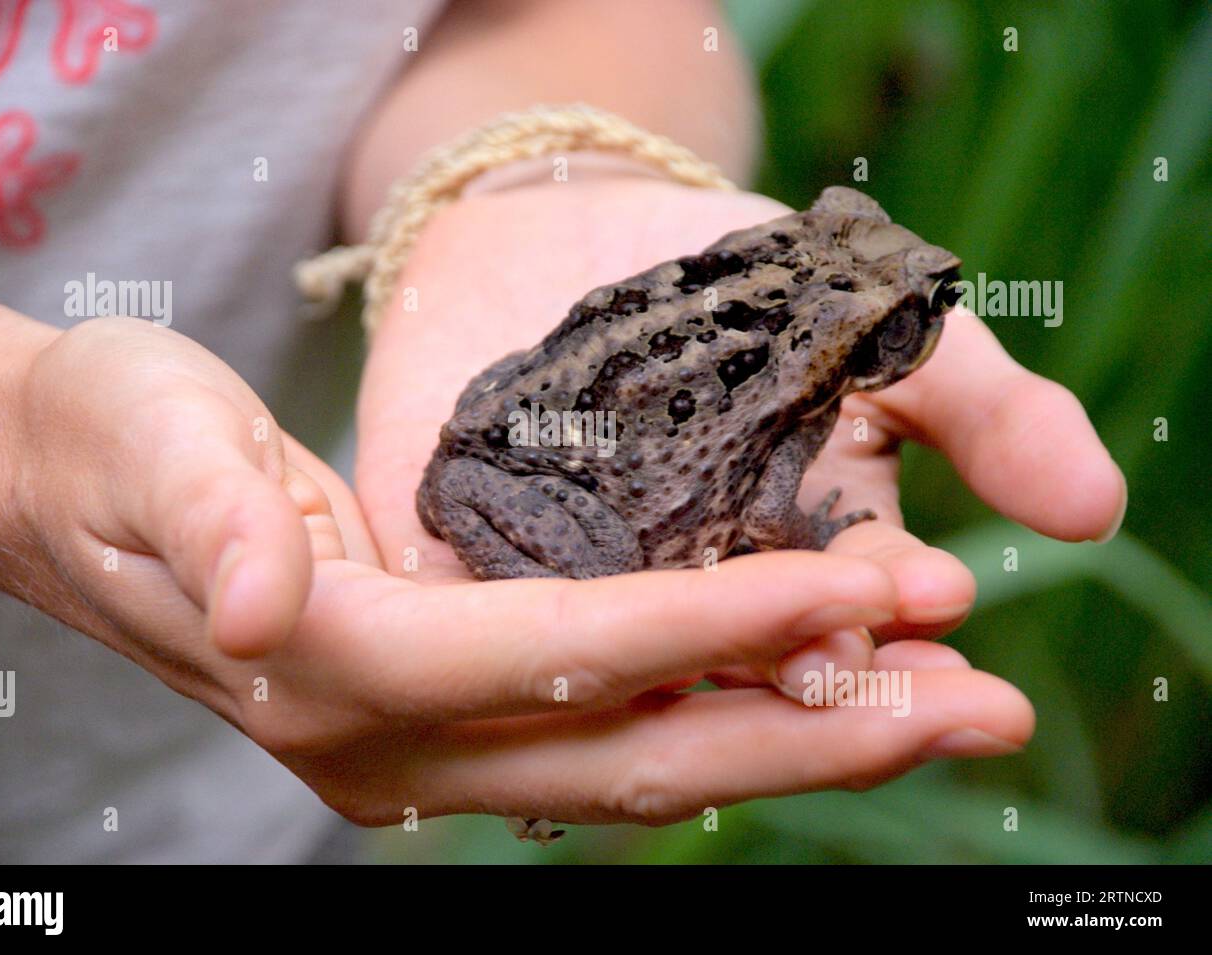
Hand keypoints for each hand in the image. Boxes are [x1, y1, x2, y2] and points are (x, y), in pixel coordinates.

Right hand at [8, 317, 1035, 824]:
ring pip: (638, 769)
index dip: (708, 629)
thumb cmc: (112, 442)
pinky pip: (604, 746)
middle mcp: (388, 738)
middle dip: (812, 729)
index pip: (557, 658)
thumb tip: (265, 604)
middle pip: (632, 757)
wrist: (68, 485)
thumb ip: (209, 522)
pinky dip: (718, 719)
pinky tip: (812, 691)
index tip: (858, 591)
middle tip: (974, 703)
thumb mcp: (146, 442)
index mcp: (333, 662)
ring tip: (937, 701)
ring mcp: (419, 746)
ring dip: (795, 734)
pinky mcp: (444, 719)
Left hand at [340, 170, 1120, 819]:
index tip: (938, 595)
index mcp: (786, 572)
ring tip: (736, 655)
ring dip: (690, 665)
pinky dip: (526, 616)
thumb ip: (980, 413)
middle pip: (745, 669)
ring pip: (626, 658)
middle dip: (822, 681)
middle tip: (866, 675)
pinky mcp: (458, 547)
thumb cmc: (740, 287)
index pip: (846, 622)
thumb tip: (1094, 506)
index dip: (892, 614)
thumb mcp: (877, 332)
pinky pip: (487, 600)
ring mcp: (565, 585)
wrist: (569, 221)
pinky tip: (557, 627)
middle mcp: (678, 602)